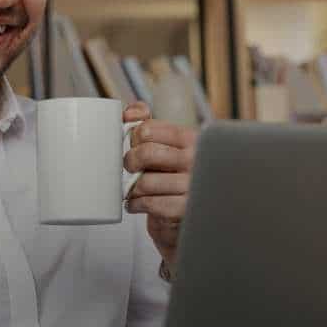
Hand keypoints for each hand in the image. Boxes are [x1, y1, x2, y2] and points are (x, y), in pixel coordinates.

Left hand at [122, 101, 197, 275]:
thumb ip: (149, 125)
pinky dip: (135, 205)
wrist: (194, 215)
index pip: (147, 129)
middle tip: (131, 169)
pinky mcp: (184, 209)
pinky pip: (148, 203)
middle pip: (144, 153)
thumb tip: (130, 112)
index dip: (133, 139)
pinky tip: (137, 204)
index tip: (134, 146)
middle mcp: (196, 160)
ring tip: (134, 190)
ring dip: (132, 188)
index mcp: (192, 139)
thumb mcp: (170, 147)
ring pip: (144, 182)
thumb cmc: (177, 176)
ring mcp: (192, 186)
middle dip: (130, 162)